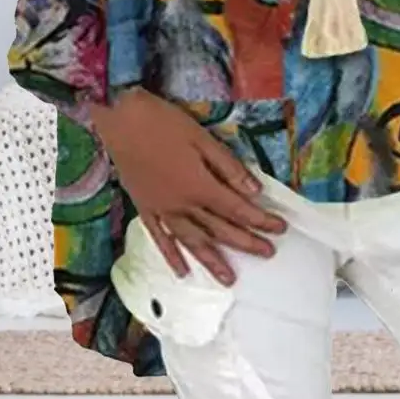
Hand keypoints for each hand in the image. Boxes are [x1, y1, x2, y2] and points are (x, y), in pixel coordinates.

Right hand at [90, 89, 286, 285]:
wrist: (120, 119)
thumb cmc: (164, 123)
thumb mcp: (202, 138)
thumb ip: (228, 167)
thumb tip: (255, 191)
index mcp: (199, 186)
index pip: (237, 209)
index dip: (260, 220)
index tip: (279, 228)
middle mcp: (182, 205)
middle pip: (219, 229)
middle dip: (246, 242)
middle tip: (268, 253)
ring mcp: (161, 210)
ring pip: (192, 241)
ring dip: (212, 260)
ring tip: (229, 279)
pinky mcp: (144, 208)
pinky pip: (161, 239)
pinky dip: (172, 257)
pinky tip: (182, 272)